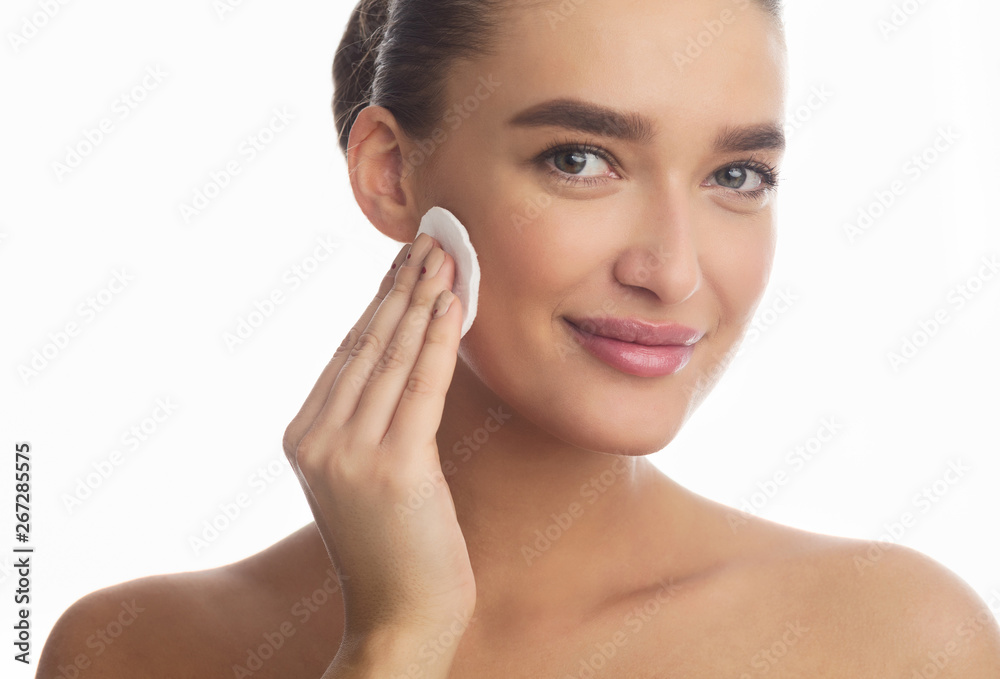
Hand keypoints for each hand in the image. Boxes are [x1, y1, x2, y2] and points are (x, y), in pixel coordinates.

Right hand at [282, 232, 474, 640]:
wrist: (399, 620)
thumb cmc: (395, 550)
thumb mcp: (366, 476)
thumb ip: (368, 422)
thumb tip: (400, 361)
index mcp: (304, 436)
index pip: (348, 352)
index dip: (381, 300)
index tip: (405, 261)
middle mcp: (316, 437)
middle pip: (367, 343)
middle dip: (402, 285)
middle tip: (432, 239)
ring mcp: (348, 452)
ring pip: (393, 356)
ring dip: (423, 298)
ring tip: (447, 255)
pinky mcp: (391, 467)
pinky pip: (422, 387)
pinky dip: (439, 340)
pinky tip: (453, 303)